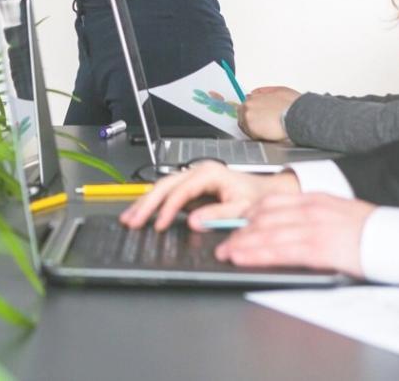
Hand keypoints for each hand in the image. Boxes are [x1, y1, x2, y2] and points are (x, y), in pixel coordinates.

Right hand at [120, 160, 299, 231]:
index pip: (181, 191)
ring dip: (145, 203)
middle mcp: (198, 172)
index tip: (160, 225)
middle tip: (132, 220)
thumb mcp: (242, 208)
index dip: (168, 209)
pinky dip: (153, 204)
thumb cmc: (257, 198)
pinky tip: (143, 213)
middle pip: (165, 185)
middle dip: (147, 204)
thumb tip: (194, 221)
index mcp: (210, 174)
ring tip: (130, 218)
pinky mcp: (191, 188)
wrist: (268, 193)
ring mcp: (193, 179)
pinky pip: (167, 194)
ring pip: (162, 188)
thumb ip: (219, 214)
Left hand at [215, 192, 371, 278]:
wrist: (397, 238)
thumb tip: (294, 226)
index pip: (272, 201)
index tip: (236, 222)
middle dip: (239, 230)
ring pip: (266, 233)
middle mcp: (310, 209)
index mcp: (316, 199)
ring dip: (242, 243)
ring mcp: (313, 228)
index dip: (249, 213)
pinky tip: (243, 257)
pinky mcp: (318, 248)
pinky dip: (257, 253)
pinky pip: (279, 250)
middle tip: (223, 240)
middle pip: (264, 216)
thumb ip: (315, 216)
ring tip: (226, 251)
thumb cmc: (373, 230)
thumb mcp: (340, 213)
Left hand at [239, 86, 299, 141]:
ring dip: (252, 127)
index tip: (258, 116)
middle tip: (263, 124)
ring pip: (244, 125)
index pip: (246, 105)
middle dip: (252, 119)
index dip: (253, 111)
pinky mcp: (251, 129)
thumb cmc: (292, 106)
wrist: (297, 117)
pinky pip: (249, 134)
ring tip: (266, 129)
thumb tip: (255, 93)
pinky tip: (266, 133)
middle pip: (243, 115)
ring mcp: (248, 118)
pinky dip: (255, 135)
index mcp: (254, 97)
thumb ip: (264, 91)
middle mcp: (248, 106)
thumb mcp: (280, 91)